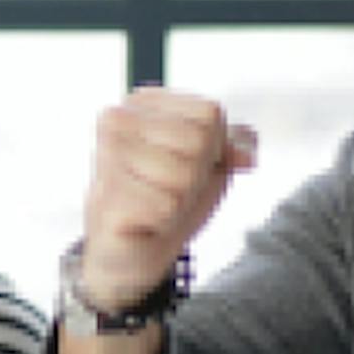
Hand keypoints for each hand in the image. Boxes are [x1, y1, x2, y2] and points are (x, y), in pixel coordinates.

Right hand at [79, 87, 255, 310]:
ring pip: (184, 174)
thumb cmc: (165, 201)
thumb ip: (230, 148)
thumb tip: (248, 153)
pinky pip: (167, 205)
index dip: (213, 148)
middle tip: (170, 189)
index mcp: (143, 103)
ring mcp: (106, 156)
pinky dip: (166, 220)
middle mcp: (117, 120)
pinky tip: (146, 220)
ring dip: (180, 200)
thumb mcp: (208, 167)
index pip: (210, 113)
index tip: (185, 164)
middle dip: (196, 176)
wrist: (132, 251)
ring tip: (157, 204)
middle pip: (198, 141)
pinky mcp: (107, 195)